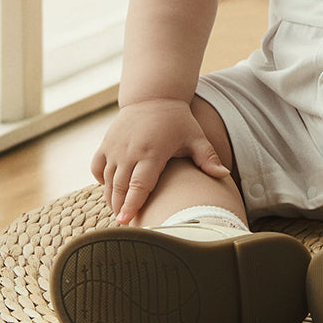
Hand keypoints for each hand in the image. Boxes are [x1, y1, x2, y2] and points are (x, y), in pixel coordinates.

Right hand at [90, 99, 230, 223]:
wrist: (154, 97)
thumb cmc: (178, 121)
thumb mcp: (196, 137)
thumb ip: (208, 157)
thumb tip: (224, 175)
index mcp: (152, 151)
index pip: (139, 184)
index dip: (132, 204)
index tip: (126, 221)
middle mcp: (130, 150)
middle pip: (120, 187)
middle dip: (120, 208)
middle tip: (125, 224)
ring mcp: (115, 146)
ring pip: (107, 180)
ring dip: (111, 198)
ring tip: (120, 213)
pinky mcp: (106, 143)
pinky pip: (97, 167)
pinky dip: (101, 181)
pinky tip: (111, 190)